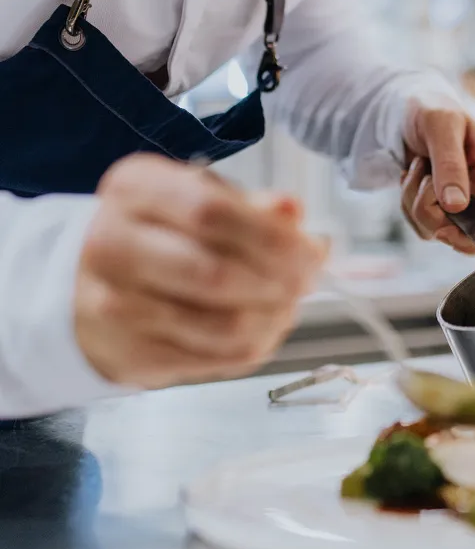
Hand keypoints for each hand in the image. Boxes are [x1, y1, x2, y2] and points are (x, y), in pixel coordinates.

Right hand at [75, 155, 327, 389]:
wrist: (88, 283)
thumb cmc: (159, 232)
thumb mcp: (197, 198)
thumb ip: (249, 205)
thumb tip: (293, 210)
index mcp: (134, 188)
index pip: (211, 212)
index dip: (273, 236)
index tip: (312, 249)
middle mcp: (112, 244)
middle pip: (215, 273)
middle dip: (279, 282)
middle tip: (308, 281)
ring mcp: (114, 306)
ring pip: (220, 326)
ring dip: (273, 319)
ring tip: (290, 305)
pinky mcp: (130, 354)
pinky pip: (213, 360)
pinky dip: (254, 346)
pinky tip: (265, 329)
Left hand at [401, 105, 474, 254]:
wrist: (406, 109)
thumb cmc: (432, 109)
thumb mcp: (442, 125)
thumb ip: (450, 164)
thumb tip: (457, 205)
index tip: (447, 226)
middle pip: (468, 238)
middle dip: (436, 216)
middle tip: (425, 185)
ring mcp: (461, 202)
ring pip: (437, 231)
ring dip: (416, 202)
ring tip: (418, 168)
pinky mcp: (440, 207)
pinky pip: (420, 224)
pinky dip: (408, 202)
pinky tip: (412, 176)